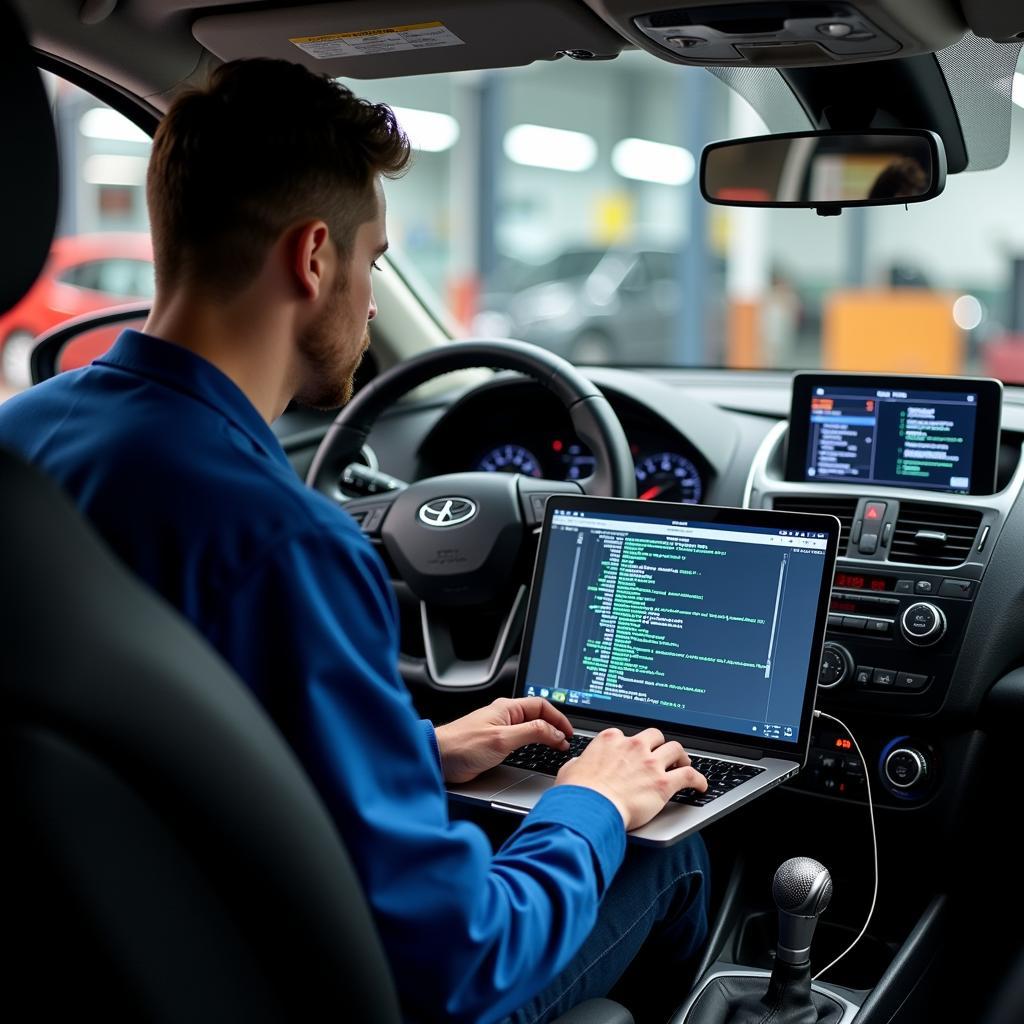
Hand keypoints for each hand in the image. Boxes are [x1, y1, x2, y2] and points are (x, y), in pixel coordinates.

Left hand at [434, 697, 572, 783]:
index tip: (568, 733)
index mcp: (507, 708)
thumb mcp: (503, 739)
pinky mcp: (496, 745)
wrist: (440, 758)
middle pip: (538, 717)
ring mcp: (501, 731)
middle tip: (565, 742)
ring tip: (556, 747)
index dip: (558, 718)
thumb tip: (554, 731)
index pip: (541, 706)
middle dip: (554, 727)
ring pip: (530, 729)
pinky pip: (521, 741)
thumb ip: (531, 732)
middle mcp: (505, 717)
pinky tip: (537, 753)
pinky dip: (534, 746)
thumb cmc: (463, 745)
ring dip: (545, 737)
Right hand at [556, 728, 706, 830]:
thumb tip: (579, 765)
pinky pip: (689, 775)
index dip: (630, 745)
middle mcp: (632, 746)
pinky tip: (701, 785)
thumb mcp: (570, 769)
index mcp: (610, 740)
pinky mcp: (664, 783)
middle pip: (655, 735)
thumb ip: (580, 763)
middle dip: (660, 744)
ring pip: (675, 749)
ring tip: (684, 763)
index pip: (625, 735)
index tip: (633, 753)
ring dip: (681, 756)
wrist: (590, 808)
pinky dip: (698, 779)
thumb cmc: (578, 792)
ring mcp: (650, 763)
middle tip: (663, 754)